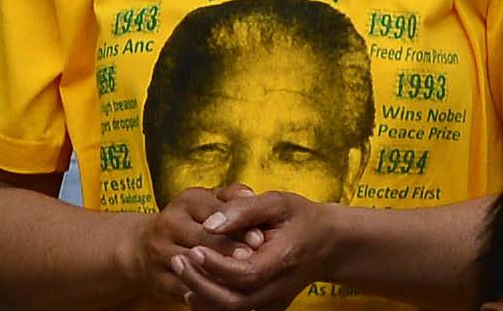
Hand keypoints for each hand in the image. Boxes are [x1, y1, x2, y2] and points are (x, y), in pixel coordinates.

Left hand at [153, 190, 333, 310]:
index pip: (245, 274)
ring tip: (180, 271)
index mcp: (283, 261)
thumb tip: (210, 223)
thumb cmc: (300, 217)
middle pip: (236, 301)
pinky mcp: (268, 306)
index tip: (193, 249)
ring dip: (204, 296)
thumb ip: (242, 209)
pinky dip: (213, 302)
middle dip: (202, 284)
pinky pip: (238, 310)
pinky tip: (194, 285)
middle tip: (176, 261)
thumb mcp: (276, 202)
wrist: (326, 244)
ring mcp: (274, 302)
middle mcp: (279, 289)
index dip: (217, 266)